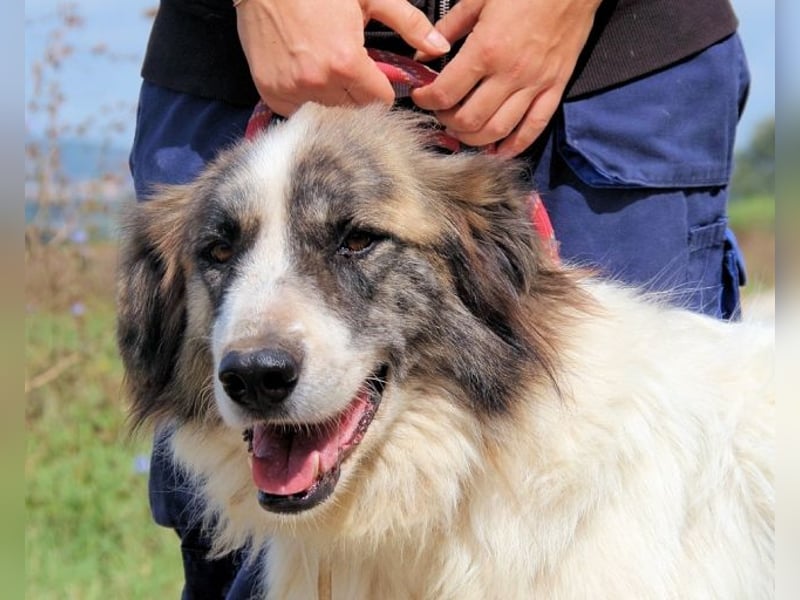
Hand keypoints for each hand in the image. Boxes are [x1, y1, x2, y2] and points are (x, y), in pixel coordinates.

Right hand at [236, 0, 450, 116]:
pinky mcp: (271, 92)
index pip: (379, 102)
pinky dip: (305, 99)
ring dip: (332, 99)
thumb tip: (440, 46)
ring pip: (327, 113)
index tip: (376, 79)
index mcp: (346, 63)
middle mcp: (318, 82)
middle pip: (354, 111)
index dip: (382, 90)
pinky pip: (298, 111)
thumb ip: (409, 24)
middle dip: (357, 95)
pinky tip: (306, 76)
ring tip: (326, 71)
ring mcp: (292, 90)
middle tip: (350, 72)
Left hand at [411, 0, 600, 155]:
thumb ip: (449, 28)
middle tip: (441, 113)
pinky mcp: (554, 88)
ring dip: (474, 139)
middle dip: (447, 122)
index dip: (426, 101)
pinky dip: (514, 146)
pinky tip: (498, 150)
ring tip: (462, 130)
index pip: (446, 93)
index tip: (421, 96)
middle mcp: (510, 74)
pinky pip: (533, 128)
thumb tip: (424, 53)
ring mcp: (534, 85)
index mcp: (486, 50)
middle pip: (469, 121)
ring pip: (498, 131)